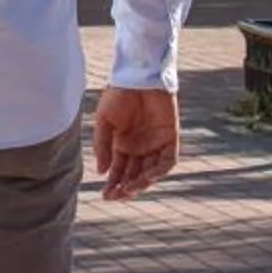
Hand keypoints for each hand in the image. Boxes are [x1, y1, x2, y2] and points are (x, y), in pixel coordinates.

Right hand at [94, 85, 179, 201]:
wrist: (137, 76)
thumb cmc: (118, 95)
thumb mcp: (104, 122)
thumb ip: (103, 146)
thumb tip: (101, 172)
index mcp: (122, 145)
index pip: (119, 172)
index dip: (113, 185)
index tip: (105, 195)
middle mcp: (139, 148)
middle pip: (134, 175)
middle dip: (126, 188)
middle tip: (116, 196)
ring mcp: (155, 144)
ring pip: (151, 172)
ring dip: (141, 183)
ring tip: (129, 189)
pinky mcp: (170, 138)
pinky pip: (168, 160)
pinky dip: (160, 170)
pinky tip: (148, 176)